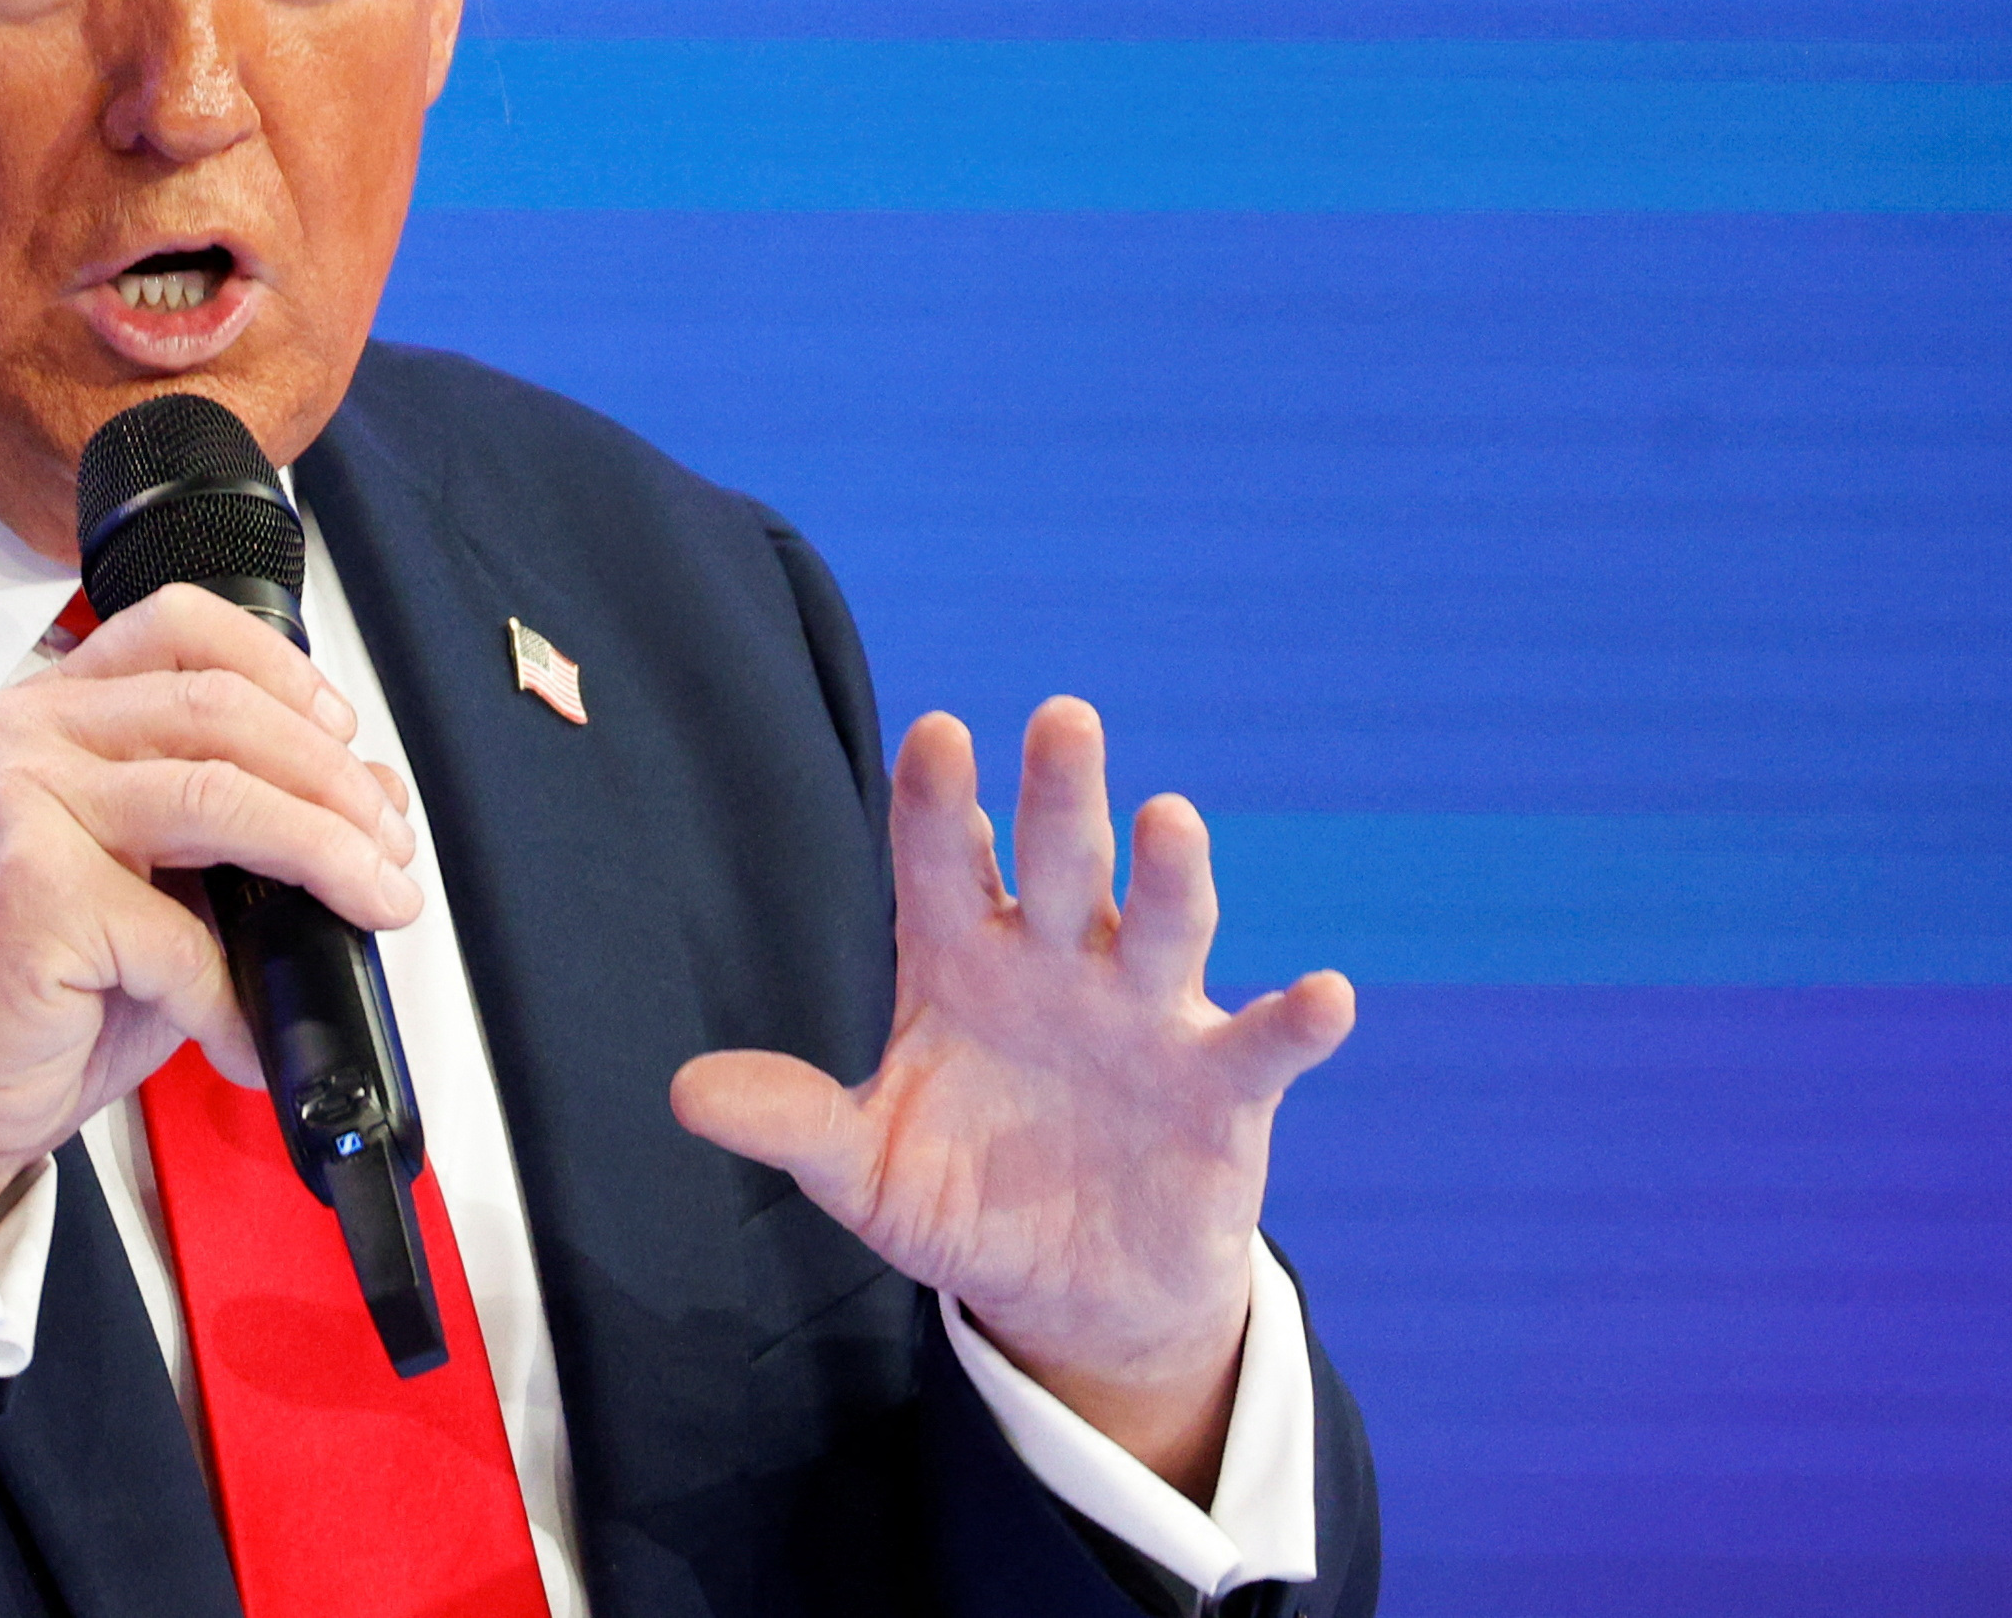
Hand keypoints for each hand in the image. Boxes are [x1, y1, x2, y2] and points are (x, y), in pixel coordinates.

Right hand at [0, 584, 420, 1225]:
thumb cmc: (40, 984)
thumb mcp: (151, 877)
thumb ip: (234, 821)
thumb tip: (369, 799)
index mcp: (53, 711)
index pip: (181, 627)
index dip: (284, 669)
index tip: (347, 735)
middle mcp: (28, 735)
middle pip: (221, 708)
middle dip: (335, 780)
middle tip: (390, 847)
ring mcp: (24, 803)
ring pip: (220, 795)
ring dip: (326, 853)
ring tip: (376, 903)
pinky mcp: (35, 889)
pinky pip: (183, 935)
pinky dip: (236, 996)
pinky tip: (247, 1033)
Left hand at [670, 698, 1352, 1496]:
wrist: (1069, 1291)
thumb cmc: (960, 1197)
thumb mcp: (864, 1169)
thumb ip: (793, 1121)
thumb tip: (685, 1094)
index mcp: (962, 960)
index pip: (945, 863)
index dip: (938, 803)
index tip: (935, 736)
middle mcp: (1058, 963)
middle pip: (1060, 864)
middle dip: (1062, 796)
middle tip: (1063, 719)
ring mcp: (1145, 1016)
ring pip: (1162, 926)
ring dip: (1171, 877)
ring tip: (1170, 821)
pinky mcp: (1220, 1089)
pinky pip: (1262, 1045)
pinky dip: (1297, 1022)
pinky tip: (1326, 996)